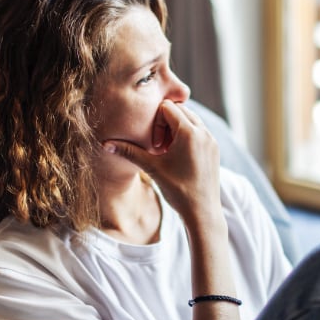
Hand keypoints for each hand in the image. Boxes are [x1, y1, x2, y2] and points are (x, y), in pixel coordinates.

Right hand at [103, 101, 221, 226]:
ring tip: (168, 152)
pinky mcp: (214, 148)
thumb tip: (105, 144)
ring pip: (191, 120)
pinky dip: (187, 136)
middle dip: (166, 123)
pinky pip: (199, 131)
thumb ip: (129, 152)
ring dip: (176, 129)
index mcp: (189, 132)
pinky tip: (178, 157)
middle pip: (180, 110)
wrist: (202, 212)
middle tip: (159, 147)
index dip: (155, 121)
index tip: (154, 144)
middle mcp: (204, 132)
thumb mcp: (151, 168)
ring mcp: (211, 140)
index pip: (167, 107)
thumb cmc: (177, 190)